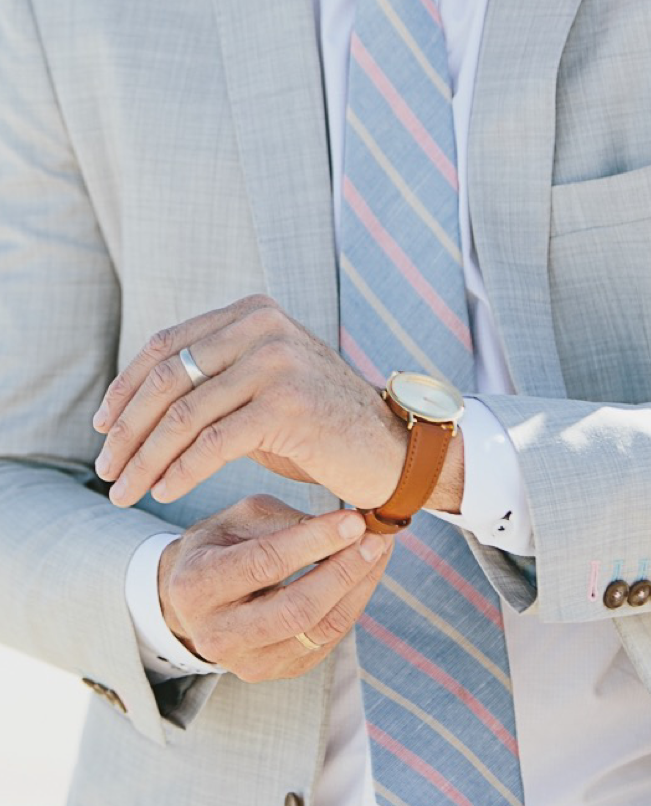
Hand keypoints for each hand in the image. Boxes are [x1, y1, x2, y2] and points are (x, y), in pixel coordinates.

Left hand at [93, 294, 462, 511]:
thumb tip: (135, 402)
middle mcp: (262, 327)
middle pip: (168, 379)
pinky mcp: (286, 405)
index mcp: (252, 313)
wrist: (391, 450)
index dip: (126, 387)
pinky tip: (164, 492)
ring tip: (125, 491)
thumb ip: (214, 377)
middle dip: (127, 429)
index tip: (103, 426)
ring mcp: (275, 362)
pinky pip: (213, 444)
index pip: (168, 345)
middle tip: (107, 468)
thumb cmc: (320, 425)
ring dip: (145, 459)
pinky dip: (180, 471)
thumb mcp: (262, 385)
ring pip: (184, 416)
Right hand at [156, 493, 391, 680]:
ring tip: (378, 552)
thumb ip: (284, 521)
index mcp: (196, 586)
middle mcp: (216, 634)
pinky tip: (365, 575)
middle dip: (344, 570)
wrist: (194, 600)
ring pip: (318, 630)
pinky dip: (352, 605)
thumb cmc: (219, 547)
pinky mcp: (276, 672)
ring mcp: (246, 662)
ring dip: (357, 588)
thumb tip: (344, 526)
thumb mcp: (238, 519)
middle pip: (296, 609)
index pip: (265, 564)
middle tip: (375, 538)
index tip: (353, 520)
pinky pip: (326, 641)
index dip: (314, 541)